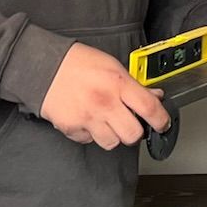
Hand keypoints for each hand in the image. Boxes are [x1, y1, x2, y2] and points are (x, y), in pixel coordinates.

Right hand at [40, 41, 168, 148]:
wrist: (43, 66)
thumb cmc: (78, 63)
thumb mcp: (112, 65)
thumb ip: (133, 84)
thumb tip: (154, 96)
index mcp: (118, 84)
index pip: (150, 109)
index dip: (162, 120)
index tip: (163, 124)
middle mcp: (104, 103)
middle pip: (132, 135)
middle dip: (135, 131)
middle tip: (130, 123)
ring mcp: (87, 118)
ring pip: (112, 143)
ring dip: (113, 135)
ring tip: (107, 121)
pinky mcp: (71, 128)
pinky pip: (89, 141)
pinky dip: (91, 134)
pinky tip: (87, 119)